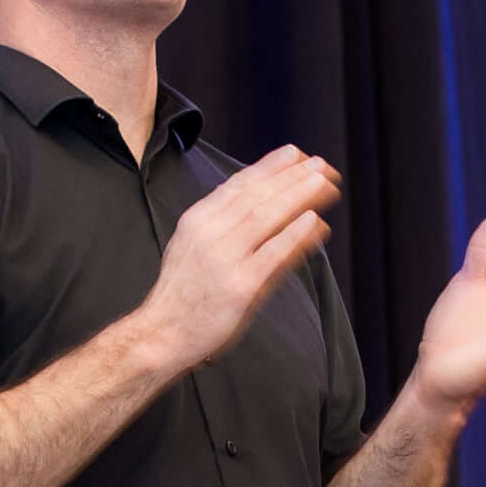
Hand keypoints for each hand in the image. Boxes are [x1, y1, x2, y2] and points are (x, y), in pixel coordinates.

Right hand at [131, 146, 341, 372]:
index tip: (295, 153)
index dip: (269, 166)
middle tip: (321, 164)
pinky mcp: (240, 287)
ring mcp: (225, 259)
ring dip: (299, 196)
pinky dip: (294, 235)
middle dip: (292, 177)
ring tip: (325, 183)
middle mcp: (210, 233)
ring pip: (267, 218)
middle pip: (257, 196)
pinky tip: (314, 221)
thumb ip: (220, 222)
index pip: (238, 184)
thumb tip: (252, 199)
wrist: (160, 333)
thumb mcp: (192, 245)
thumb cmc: (182, 294)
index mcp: (198, 220)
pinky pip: (272, 255)